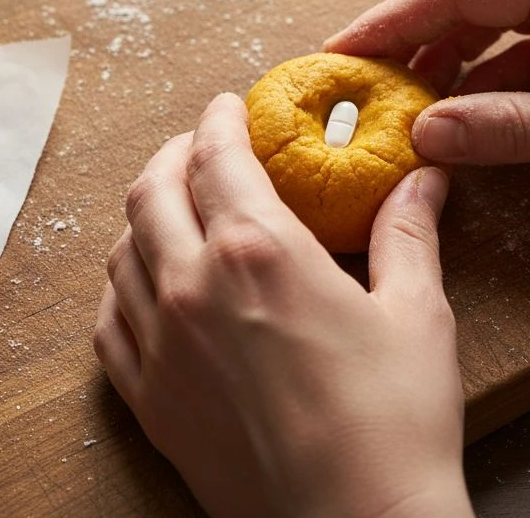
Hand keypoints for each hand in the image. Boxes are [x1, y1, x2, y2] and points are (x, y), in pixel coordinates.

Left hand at [93, 94, 471, 517]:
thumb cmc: (395, 423)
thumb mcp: (417, 313)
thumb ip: (407, 233)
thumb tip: (422, 180)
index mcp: (258, 251)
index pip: (217, 155)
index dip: (220, 120)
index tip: (229, 107)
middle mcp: (192, 286)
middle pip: (152, 191)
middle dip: (174, 154)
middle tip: (201, 147)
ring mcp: (160, 346)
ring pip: (121, 251)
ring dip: (145, 215)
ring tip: (175, 210)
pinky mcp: (148, 401)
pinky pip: (108, 322)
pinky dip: (120, 286)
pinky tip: (145, 285)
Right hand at [326, 0, 529, 195]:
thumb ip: (511, 128)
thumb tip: (424, 132)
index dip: (393, 17)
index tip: (341, 50)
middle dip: (413, 32)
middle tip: (360, 76)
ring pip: (501, 15)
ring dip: (452, 55)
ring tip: (405, 99)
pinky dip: (495, 74)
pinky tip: (468, 109)